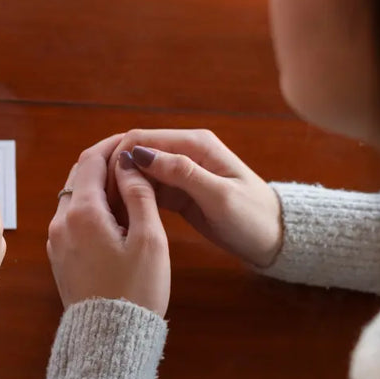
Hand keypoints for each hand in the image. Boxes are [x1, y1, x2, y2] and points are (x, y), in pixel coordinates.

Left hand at [47, 135, 170, 316]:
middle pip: (79, 176)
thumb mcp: (149, 239)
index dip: (113, 145)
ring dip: (97, 186)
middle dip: (104, 163)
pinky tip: (114, 216)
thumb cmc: (135, 291)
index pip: (92, 159)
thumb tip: (128, 162)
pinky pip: (71, 218)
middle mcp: (61, 222)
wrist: (109, 339)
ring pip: (74, 197)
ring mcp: (56, 240)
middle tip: (133, 162)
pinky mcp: (59, 256)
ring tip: (128, 188)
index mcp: (82, 212)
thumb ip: (138, 194)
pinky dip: (90, 207)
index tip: (133, 140)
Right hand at [107, 129, 282, 267]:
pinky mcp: (178, 190)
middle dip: (117, 172)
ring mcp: (181, 170)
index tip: (108, 188)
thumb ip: (182, 173)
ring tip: (111, 211)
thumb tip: (140, 154)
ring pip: (138, 170)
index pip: (142, 138)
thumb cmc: (252, 218)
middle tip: (106, 203)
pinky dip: (134, 196)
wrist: (274, 239)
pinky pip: (147, 186)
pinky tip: (124, 213)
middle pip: (136, 151)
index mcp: (195, 144)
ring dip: (123, 185)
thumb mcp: (219, 197)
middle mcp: (185, 151)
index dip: (120, 158)